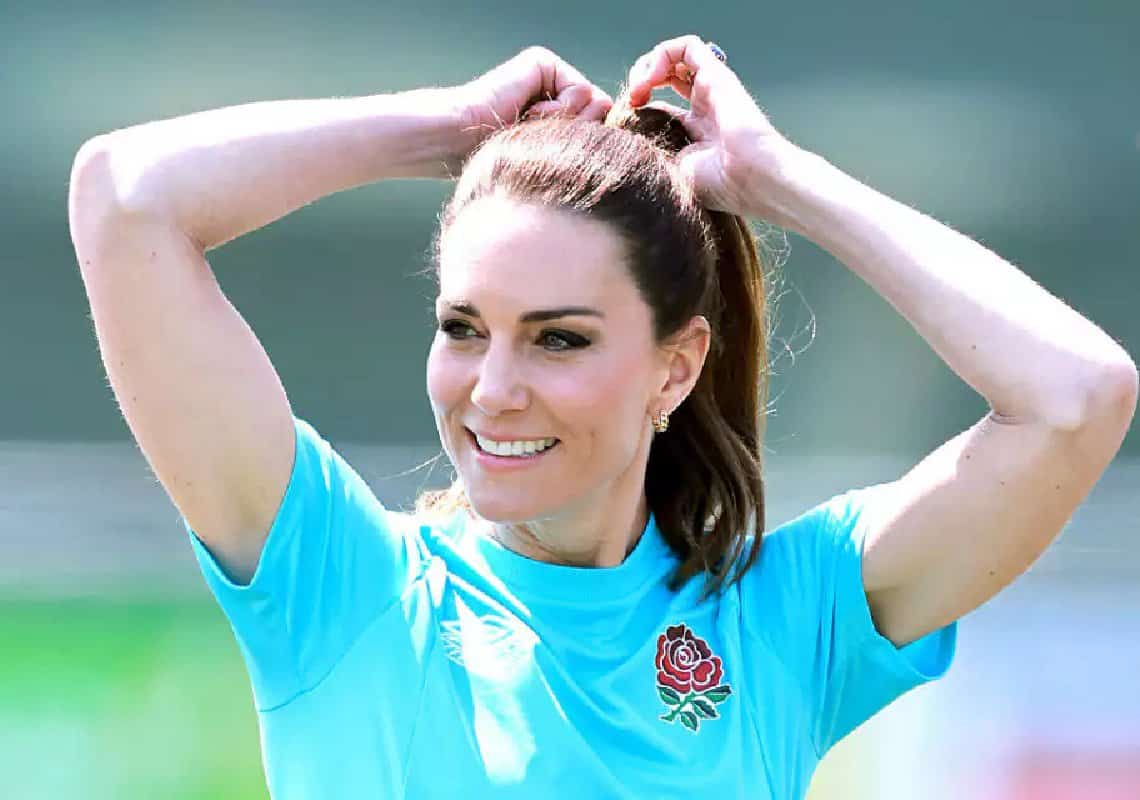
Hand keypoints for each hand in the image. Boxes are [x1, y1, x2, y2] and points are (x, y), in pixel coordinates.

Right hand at [452, 47, 613, 162]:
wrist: (460, 141)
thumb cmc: (501, 162)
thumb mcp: (553, 160)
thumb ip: (585, 146)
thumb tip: (620, 142)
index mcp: (559, 115)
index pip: (600, 129)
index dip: (584, 147)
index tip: (547, 153)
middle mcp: (557, 90)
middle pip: (603, 114)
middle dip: (579, 135)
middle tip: (539, 139)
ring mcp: (551, 74)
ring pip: (596, 103)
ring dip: (566, 126)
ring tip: (529, 127)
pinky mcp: (544, 63)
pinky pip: (581, 90)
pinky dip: (558, 111)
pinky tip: (527, 113)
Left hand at [627, 35, 802, 221]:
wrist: (750, 179)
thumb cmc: (715, 186)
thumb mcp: (672, 170)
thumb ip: (651, 150)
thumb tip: (624, 137)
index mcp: (694, 131)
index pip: (661, 103)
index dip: (638, 106)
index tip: (627, 123)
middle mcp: (704, 106)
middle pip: (666, 75)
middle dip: (640, 81)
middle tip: (633, 101)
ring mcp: (711, 88)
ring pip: (675, 57)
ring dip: (647, 66)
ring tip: (640, 88)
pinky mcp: (716, 74)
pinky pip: (687, 46)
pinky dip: (662, 55)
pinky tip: (652, 79)